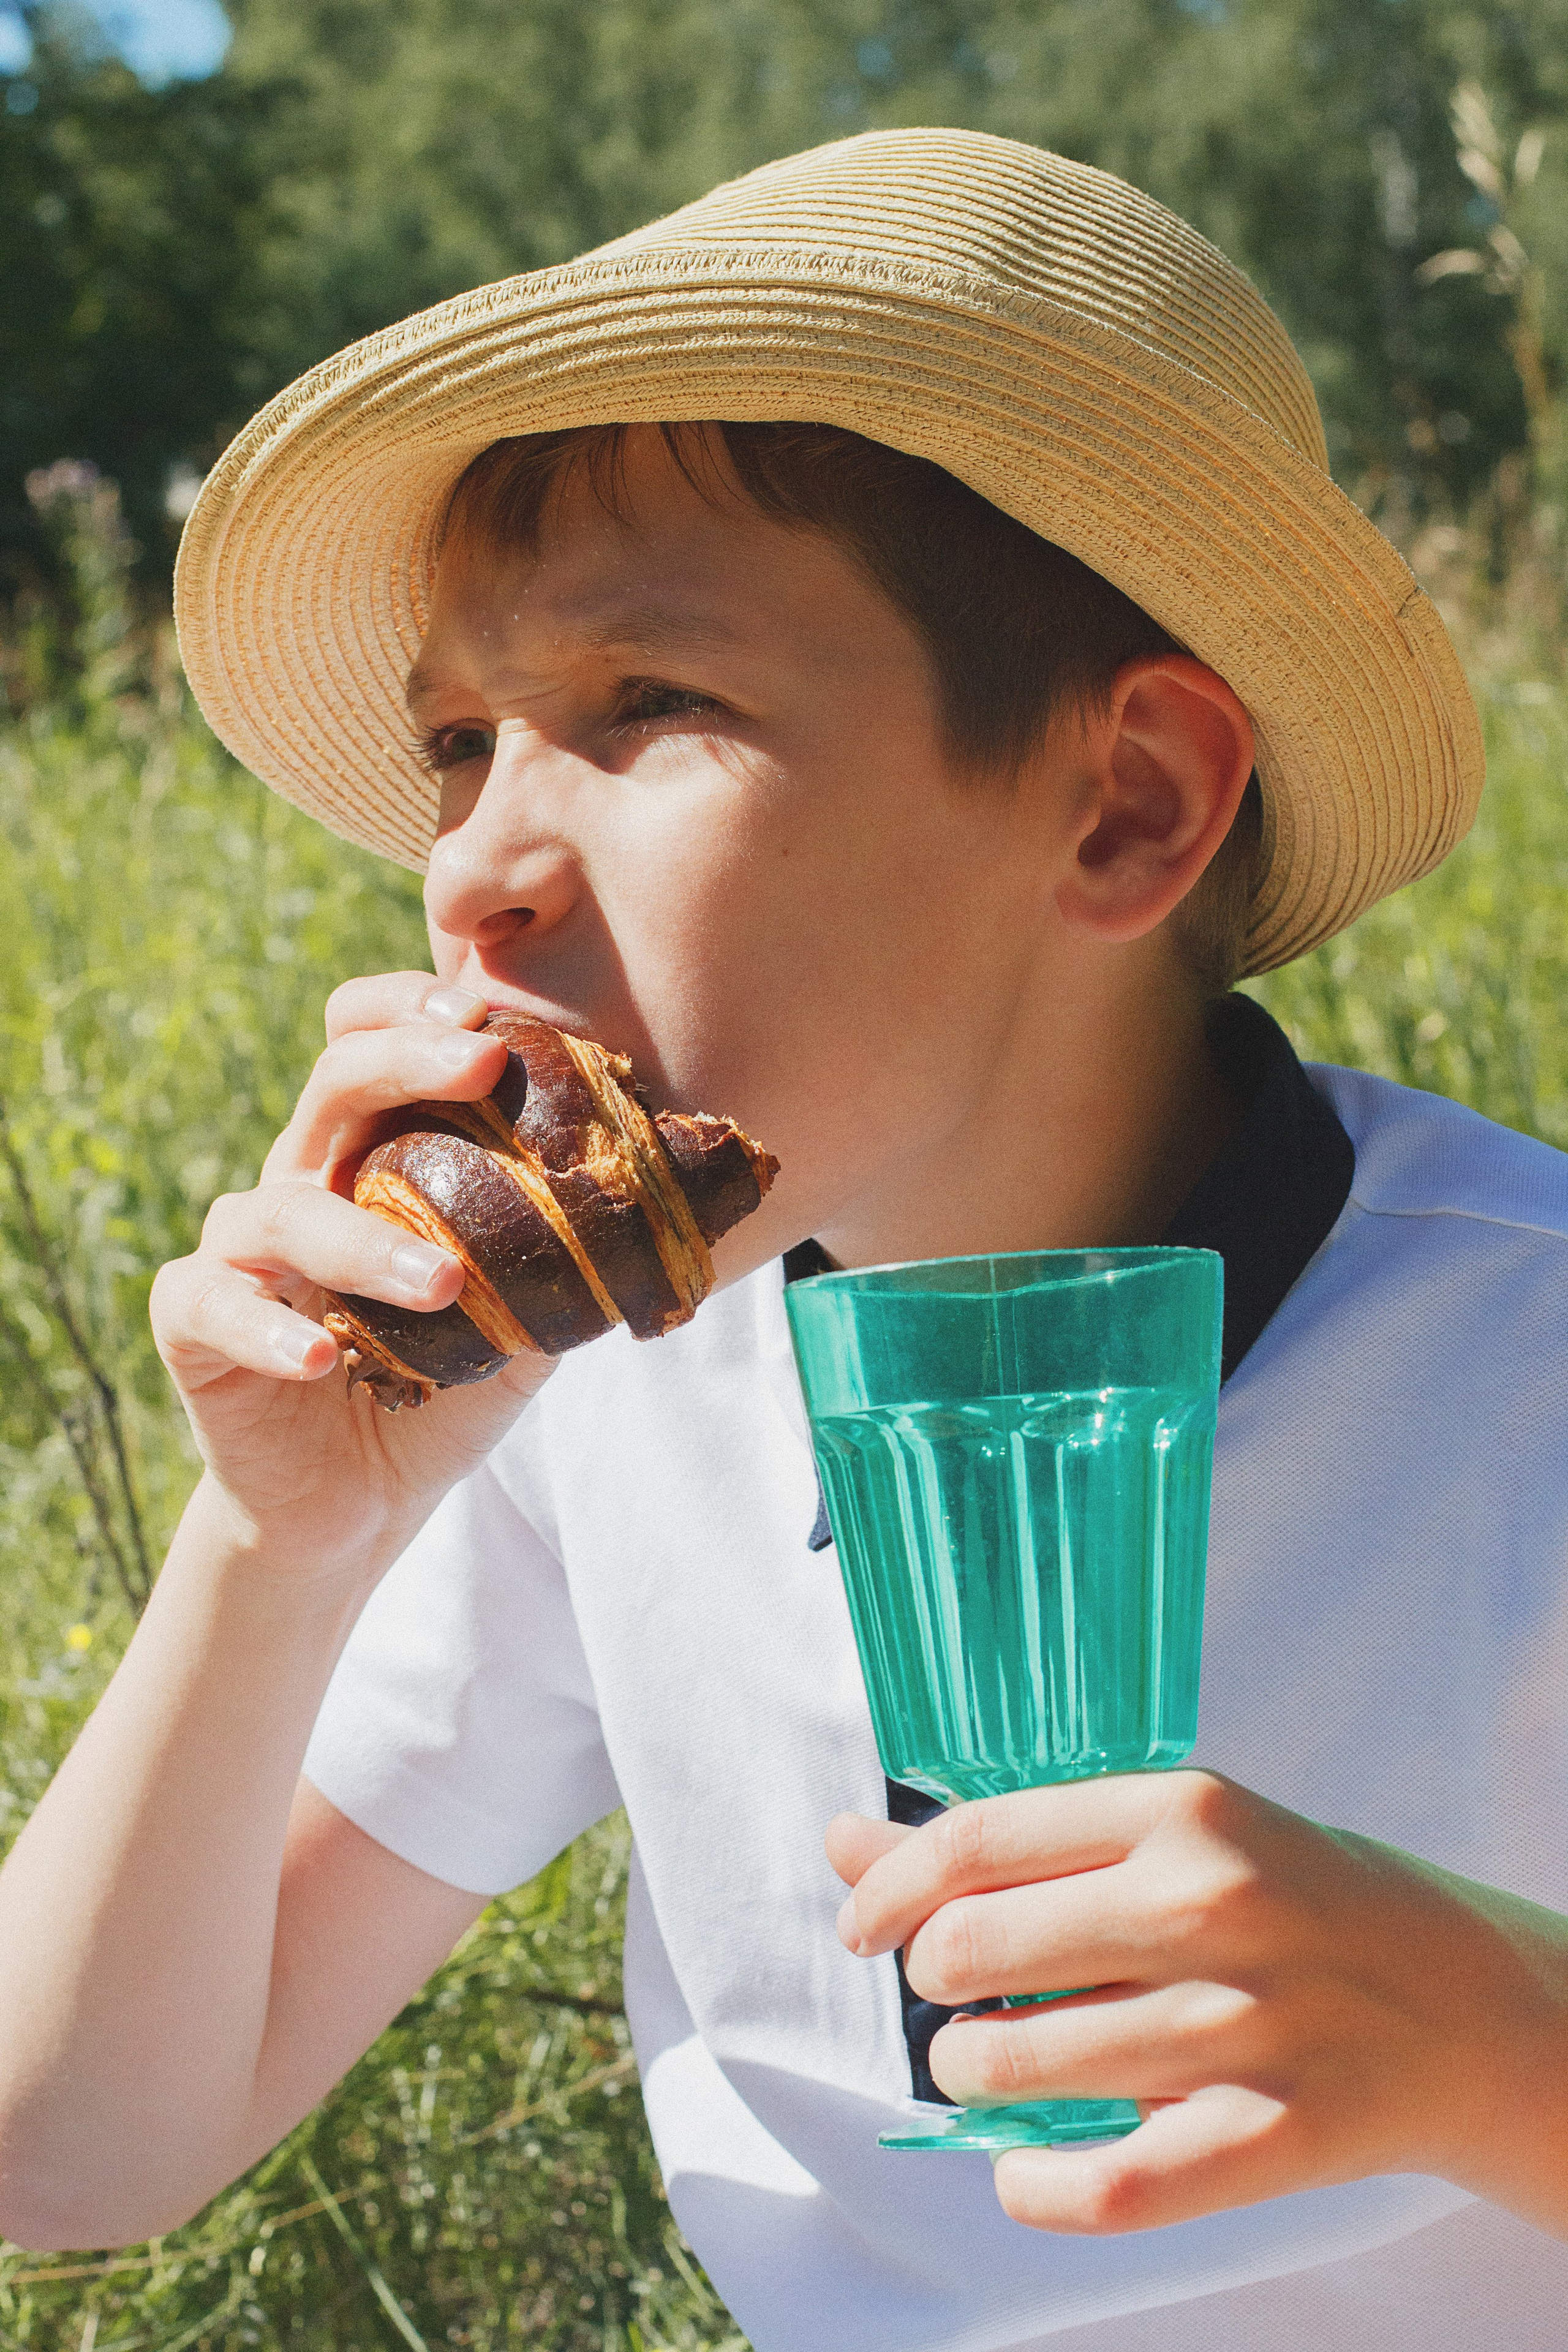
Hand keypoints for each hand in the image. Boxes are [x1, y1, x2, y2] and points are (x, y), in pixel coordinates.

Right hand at [151, 972, 550, 1579]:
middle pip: (334, 1083)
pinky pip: (211, 1303)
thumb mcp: (520, 1315)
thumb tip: (667, 1201)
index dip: (413, 1006)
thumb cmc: (437, 1386)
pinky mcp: (193, 1322)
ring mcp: (242, 1248)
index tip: (490, 1013)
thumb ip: (566, 1253)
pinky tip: (321, 1354)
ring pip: (283, 1208)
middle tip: (480, 1063)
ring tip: (443, 1283)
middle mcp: (303, 1179)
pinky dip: (267, 1329)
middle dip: (407, 1060)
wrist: (355, 1499)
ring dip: (365, 1240)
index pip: (369, 1039)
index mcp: (372, 1155)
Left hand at [827, 1772, 1567, 2238]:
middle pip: (976, 1952)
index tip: (865, 1927)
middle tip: (966, 2003)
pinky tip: (1025, 2167)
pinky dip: (1031, 2188)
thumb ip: (1007, 1846)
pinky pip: (1102, 2187)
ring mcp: (1244, 2025)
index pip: (978, 1842)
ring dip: (971, 2079)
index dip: (890, 1892)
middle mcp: (1208, 1904)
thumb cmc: (1285, 1900)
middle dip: (936, 1989)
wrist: (1457, 1999)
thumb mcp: (1166, 1836)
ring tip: (998, 2068)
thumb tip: (845, 1847)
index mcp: (1180, 1810)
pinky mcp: (1271, 2137)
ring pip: (1015, 2068)